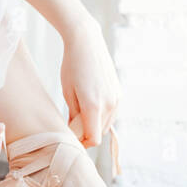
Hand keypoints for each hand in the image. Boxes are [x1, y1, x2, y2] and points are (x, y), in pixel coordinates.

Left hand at [60, 14, 120, 147]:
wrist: (87, 43)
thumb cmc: (71, 66)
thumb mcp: (67, 92)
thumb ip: (73, 114)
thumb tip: (74, 130)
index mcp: (94, 105)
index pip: (93, 138)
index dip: (81, 143)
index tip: (70, 139)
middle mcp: (110, 104)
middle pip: (100, 133)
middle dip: (86, 134)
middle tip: (71, 127)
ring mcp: (117, 98)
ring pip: (107, 124)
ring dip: (94, 125)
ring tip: (78, 116)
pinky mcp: (119, 93)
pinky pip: (112, 113)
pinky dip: (101, 116)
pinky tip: (89, 107)